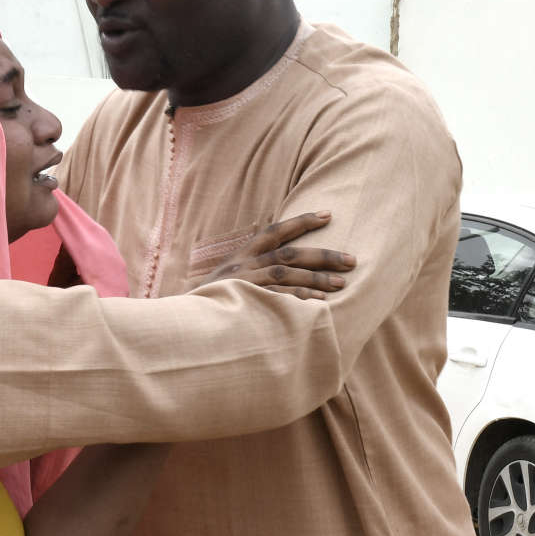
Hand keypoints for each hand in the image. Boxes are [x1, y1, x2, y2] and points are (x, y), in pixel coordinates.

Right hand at [200, 211, 356, 298]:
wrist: (182, 320)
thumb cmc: (207, 303)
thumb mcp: (227, 281)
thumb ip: (251, 273)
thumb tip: (280, 273)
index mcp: (241, 256)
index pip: (275, 231)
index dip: (301, 221)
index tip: (328, 215)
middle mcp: (244, 265)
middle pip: (290, 253)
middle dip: (323, 255)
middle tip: (352, 259)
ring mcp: (245, 282)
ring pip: (287, 273)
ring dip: (317, 277)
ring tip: (343, 282)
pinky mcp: (245, 301)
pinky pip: (278, 297)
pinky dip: (300, 298)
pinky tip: (320, 302)